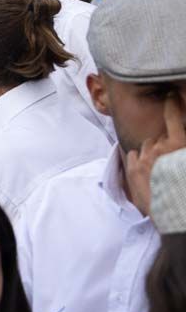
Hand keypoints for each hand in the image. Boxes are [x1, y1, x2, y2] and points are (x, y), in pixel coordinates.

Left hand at [124, 93, 185, 216]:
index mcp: (179, 144)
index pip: (174, 116)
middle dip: (164, 145)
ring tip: (160, 170)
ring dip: (152, 153)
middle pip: (159, 137)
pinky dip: (138, 160)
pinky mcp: (132, 169)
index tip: (170, 95)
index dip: (172, 104)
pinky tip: (147, 171)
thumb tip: (178, 140)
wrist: (178, 216)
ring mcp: (144, 158)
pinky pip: (133, 155)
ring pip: (146, 146)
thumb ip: (182, 147)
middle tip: (171, 161)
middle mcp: (160, 148)